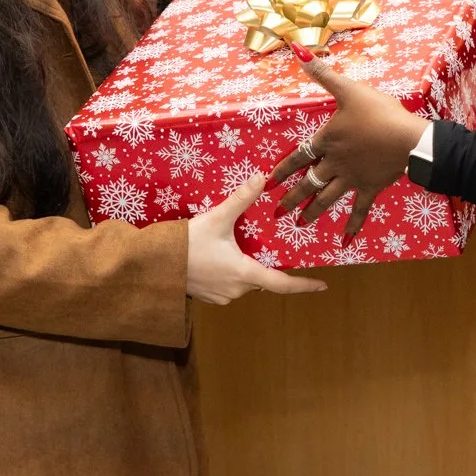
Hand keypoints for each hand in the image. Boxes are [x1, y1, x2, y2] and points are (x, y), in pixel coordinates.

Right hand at [185, 176, 329, 304]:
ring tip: (232, 248)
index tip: (323, 286)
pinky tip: (217, 258)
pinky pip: (228, 286)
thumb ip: (241, 199)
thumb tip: (262, 177)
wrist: (153, 264)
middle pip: (261, 277)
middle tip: (255, 244)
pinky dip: (229, 273)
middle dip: (261, 262)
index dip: (304, 286)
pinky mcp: (209, 297)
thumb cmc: (186, 243)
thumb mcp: (216, 218)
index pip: (282, 285)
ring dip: (243, 267)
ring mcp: (222, 296)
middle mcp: (237, 290)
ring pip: (244, 281)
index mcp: (244, 273)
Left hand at [269, 52, 428, 236]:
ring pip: (327, 198)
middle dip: (292, 198)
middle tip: (277, 212)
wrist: (409, 139)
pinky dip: (352, 226)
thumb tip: (298, 51)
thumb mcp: (348, 89)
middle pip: (308, 183)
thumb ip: (322, 72)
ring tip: (299, 225)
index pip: (298, 156)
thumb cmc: (378, 112)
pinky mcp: (371, 188)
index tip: (267, 182)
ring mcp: (352, 179)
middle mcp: (335, 163)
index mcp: (327, 141)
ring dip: (312, 212)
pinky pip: (359, 210)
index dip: (282, 169)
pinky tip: (344, 242)